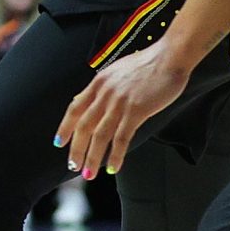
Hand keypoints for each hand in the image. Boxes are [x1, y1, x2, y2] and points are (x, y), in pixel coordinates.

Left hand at [55, 43, 188, 179]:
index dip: (65, 127)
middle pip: (84, 126)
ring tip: (89, 173)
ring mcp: (120, 102)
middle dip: (77, 149)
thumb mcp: (117, 70)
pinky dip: (115, 155)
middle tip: (74, 166)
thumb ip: (103, 87)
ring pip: (100, 136)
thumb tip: (87, 99)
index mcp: (99, 83)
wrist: (170, 57)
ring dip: (92, 157)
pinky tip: (112, 167)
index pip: (75, 108)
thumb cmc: (148, 63)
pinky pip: (121, 138)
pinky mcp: (136, 110)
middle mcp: (105, 93)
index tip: (59, 142)